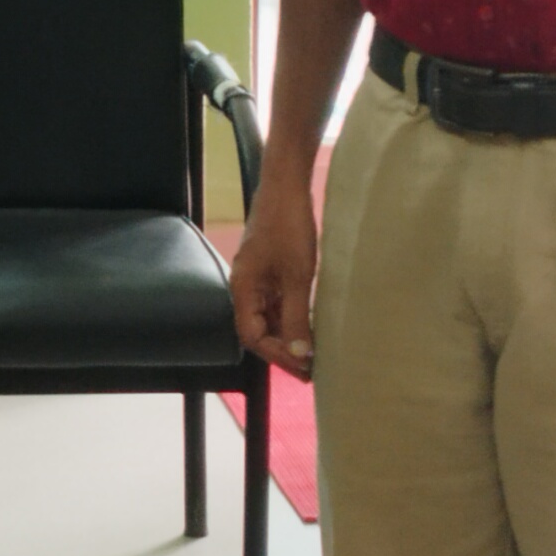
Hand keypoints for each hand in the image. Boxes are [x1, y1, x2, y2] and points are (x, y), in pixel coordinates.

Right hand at [230, 160, 320, 375]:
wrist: (286, 185)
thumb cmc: (289, 226)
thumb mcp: (297, 276)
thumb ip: (295, 316)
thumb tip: (299, 353)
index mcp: (243, 289)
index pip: (252, 336)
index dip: (277, 355)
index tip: (304, 367)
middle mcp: (245, 287)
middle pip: (257, 330)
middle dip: (282, 351)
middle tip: (311, 370)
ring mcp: (257, 278)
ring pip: (267, 318)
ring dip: (287, 336)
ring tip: (312, 353)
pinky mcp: (269, 269)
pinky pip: (276, 303)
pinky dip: (290, 318)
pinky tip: (308, 325)